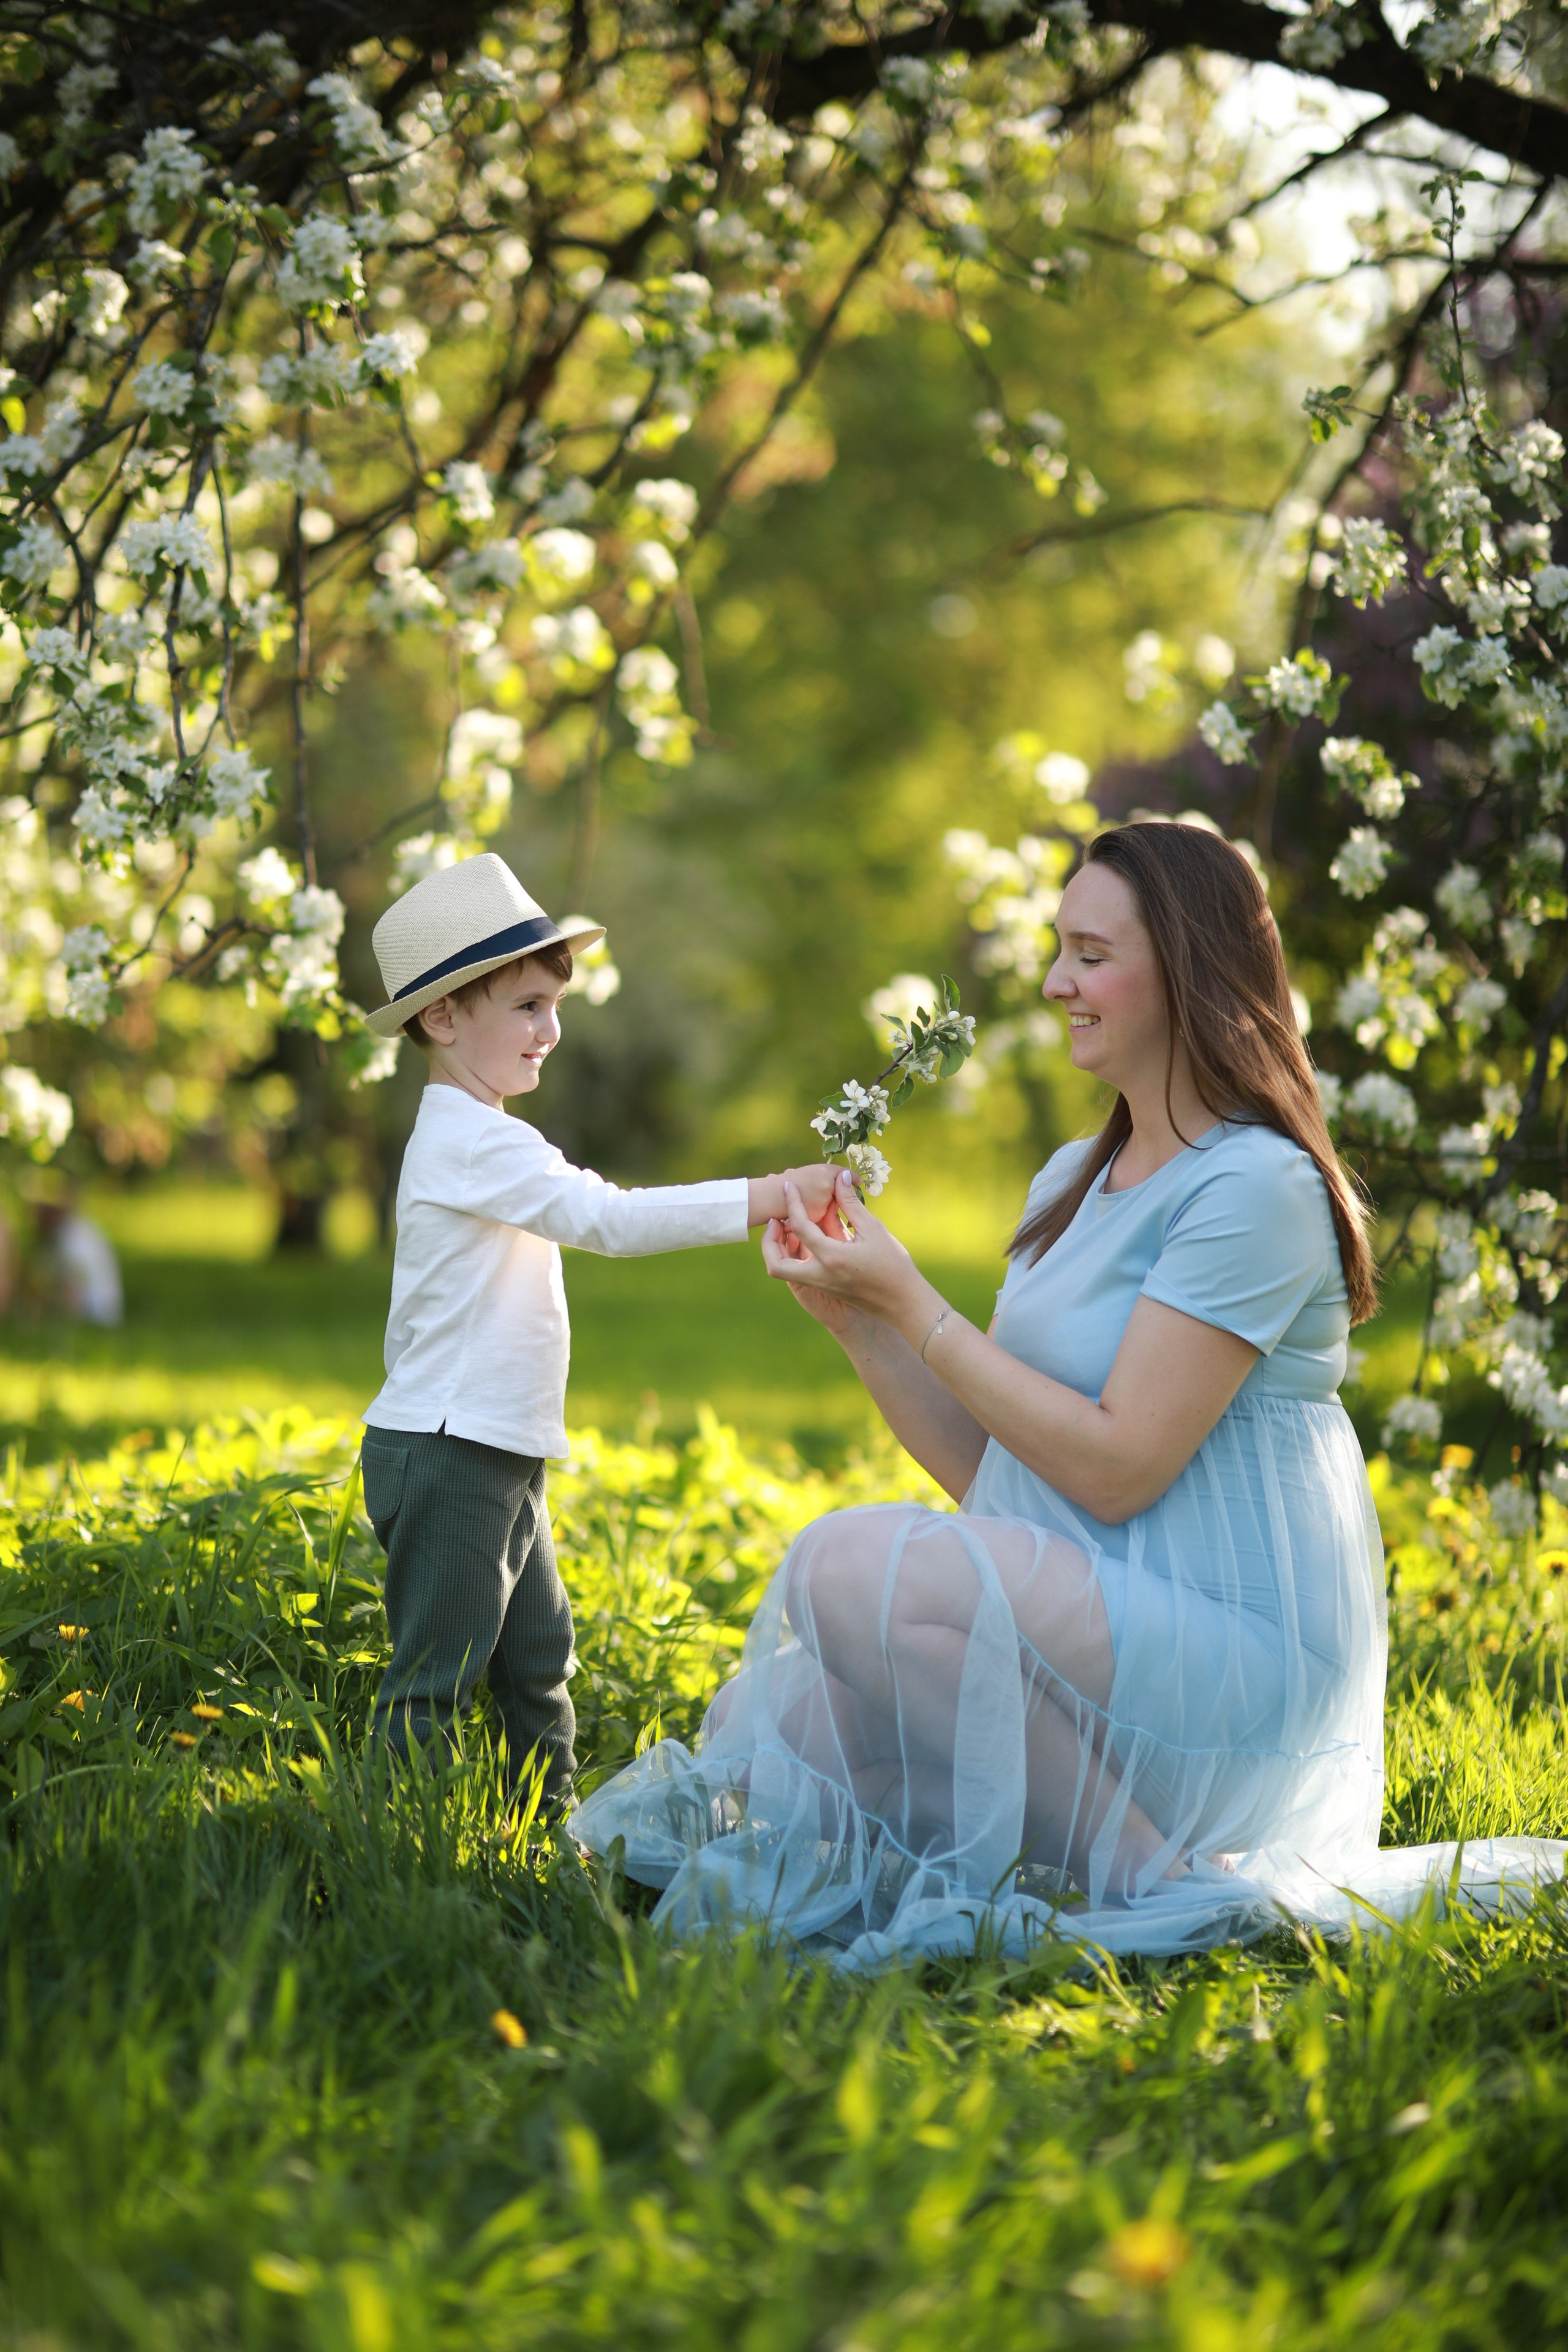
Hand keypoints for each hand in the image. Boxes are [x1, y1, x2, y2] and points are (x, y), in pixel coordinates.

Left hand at [762, 1169, 931, 1331]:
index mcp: (832, 1257)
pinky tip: (807, 1234)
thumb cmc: (893, 1265)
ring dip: (778, 1249)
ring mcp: (820, 1285)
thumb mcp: (874, 1230)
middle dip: (768, 1241)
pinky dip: (793, 1253)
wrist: (903, 1302)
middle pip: (775, 1263)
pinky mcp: (825, 1288)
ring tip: (787, 1226)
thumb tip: (839, 1177)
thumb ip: (851, 1203)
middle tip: (776, 1220)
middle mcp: (820, 1275)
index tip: (788, 1186)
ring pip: (783, 1271)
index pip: (800, 1227)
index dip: (792, 1203)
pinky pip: (797, 1271)